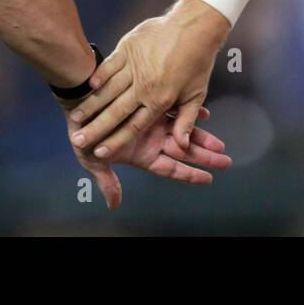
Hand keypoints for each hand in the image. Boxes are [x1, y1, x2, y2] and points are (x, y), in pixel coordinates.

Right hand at [66, 105, 231, 208]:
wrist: (78, 102)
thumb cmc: (84, 133)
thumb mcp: (93, 159)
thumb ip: (107, 180)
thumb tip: (113, 203)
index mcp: (142, 154)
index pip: (170, 168)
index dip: (189, 174)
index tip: (208, 179)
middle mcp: (151, 138)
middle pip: (183, 151)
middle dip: (204, 157)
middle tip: (225, 160)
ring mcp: (154, 120)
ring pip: (184, 130)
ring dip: (202, 136)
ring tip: (220, 143)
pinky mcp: (152, 101)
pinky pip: (175, 107)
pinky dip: (189, 110)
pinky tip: (205, 113)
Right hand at [68, 0, 230, 159]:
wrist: (195, 25)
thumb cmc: (197, 61)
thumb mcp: (196, 94)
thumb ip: (186, 120)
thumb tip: (182, 145)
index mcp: (160, 100)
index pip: (133, 126)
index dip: (115, 141)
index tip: (99, 152)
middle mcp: (144, 86)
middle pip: (115, 112)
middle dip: (95, 129)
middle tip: (77, 141)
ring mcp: (135, 66)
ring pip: (108, 90)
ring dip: (91, 105)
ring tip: (75, 118)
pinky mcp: (128, 48)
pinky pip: (110, 65)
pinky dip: (99, 76)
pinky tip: (88, 87)